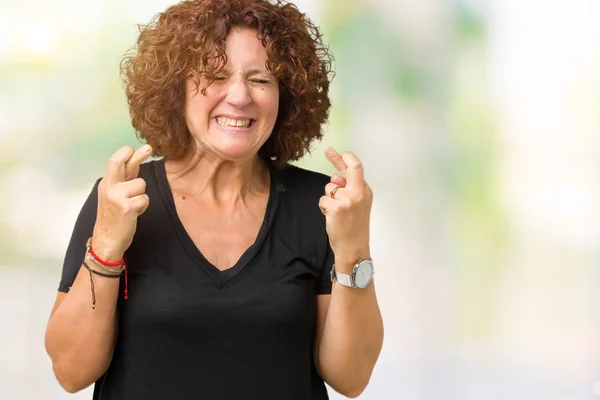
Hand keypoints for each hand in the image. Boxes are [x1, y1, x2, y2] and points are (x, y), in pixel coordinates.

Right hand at [91, 144, 152, 260]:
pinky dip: (143, 206)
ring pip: (141, 184)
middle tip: (148, 148)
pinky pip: (144, 199)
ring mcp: (116, 197)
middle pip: (118, 163)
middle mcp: (109, 187)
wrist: (106, 240)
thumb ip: (125, 179)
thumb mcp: (115, 195)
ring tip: (133, 205)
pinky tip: (134, 213)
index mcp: (107, 183)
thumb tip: (136, 160)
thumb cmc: (113, 217)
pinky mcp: (126, 207)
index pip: (114, 162)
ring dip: (142, 195)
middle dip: (136, 155)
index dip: (126, 154)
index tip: (135, 148)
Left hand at [319, 148, 372, 268]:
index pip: (358, 169)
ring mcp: (348, 199)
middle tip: (328, 150)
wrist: (354, 247)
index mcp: (365, 191)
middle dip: (336, 158)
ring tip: (336, 212)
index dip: (348, 159)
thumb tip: (336, 177)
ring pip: (330, 188)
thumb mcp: (357, 205)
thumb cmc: (354, 227)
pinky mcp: (336, 207)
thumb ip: (348, 189)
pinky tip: (331, 217)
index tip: (342, 153)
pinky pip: (323, 199)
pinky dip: (324, 207)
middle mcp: (359, 193)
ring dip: (328, 197)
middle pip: (347, 169)